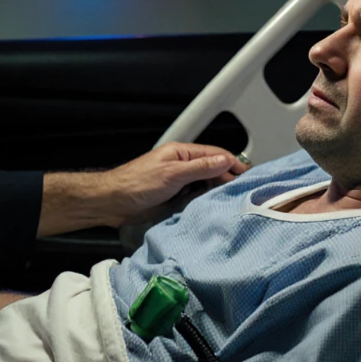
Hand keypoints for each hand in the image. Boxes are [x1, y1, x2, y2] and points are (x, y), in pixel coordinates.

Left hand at [104, 142, 247, 225]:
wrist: (113, 202)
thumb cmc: (135, 183)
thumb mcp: (172, 174)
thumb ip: (200, 167)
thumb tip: (225, 160)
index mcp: (181, 153)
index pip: (214, 154)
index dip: (232, 163)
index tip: (247, 174)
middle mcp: (181, 166)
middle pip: (212, 170)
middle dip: (227, 179)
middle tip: (243, 191)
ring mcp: (178, 182)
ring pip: (205, 185)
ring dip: (216, 192)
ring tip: (231, 201)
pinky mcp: (174, 197)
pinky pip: (195, 198)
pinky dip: (204, 202)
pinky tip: (212, 208)